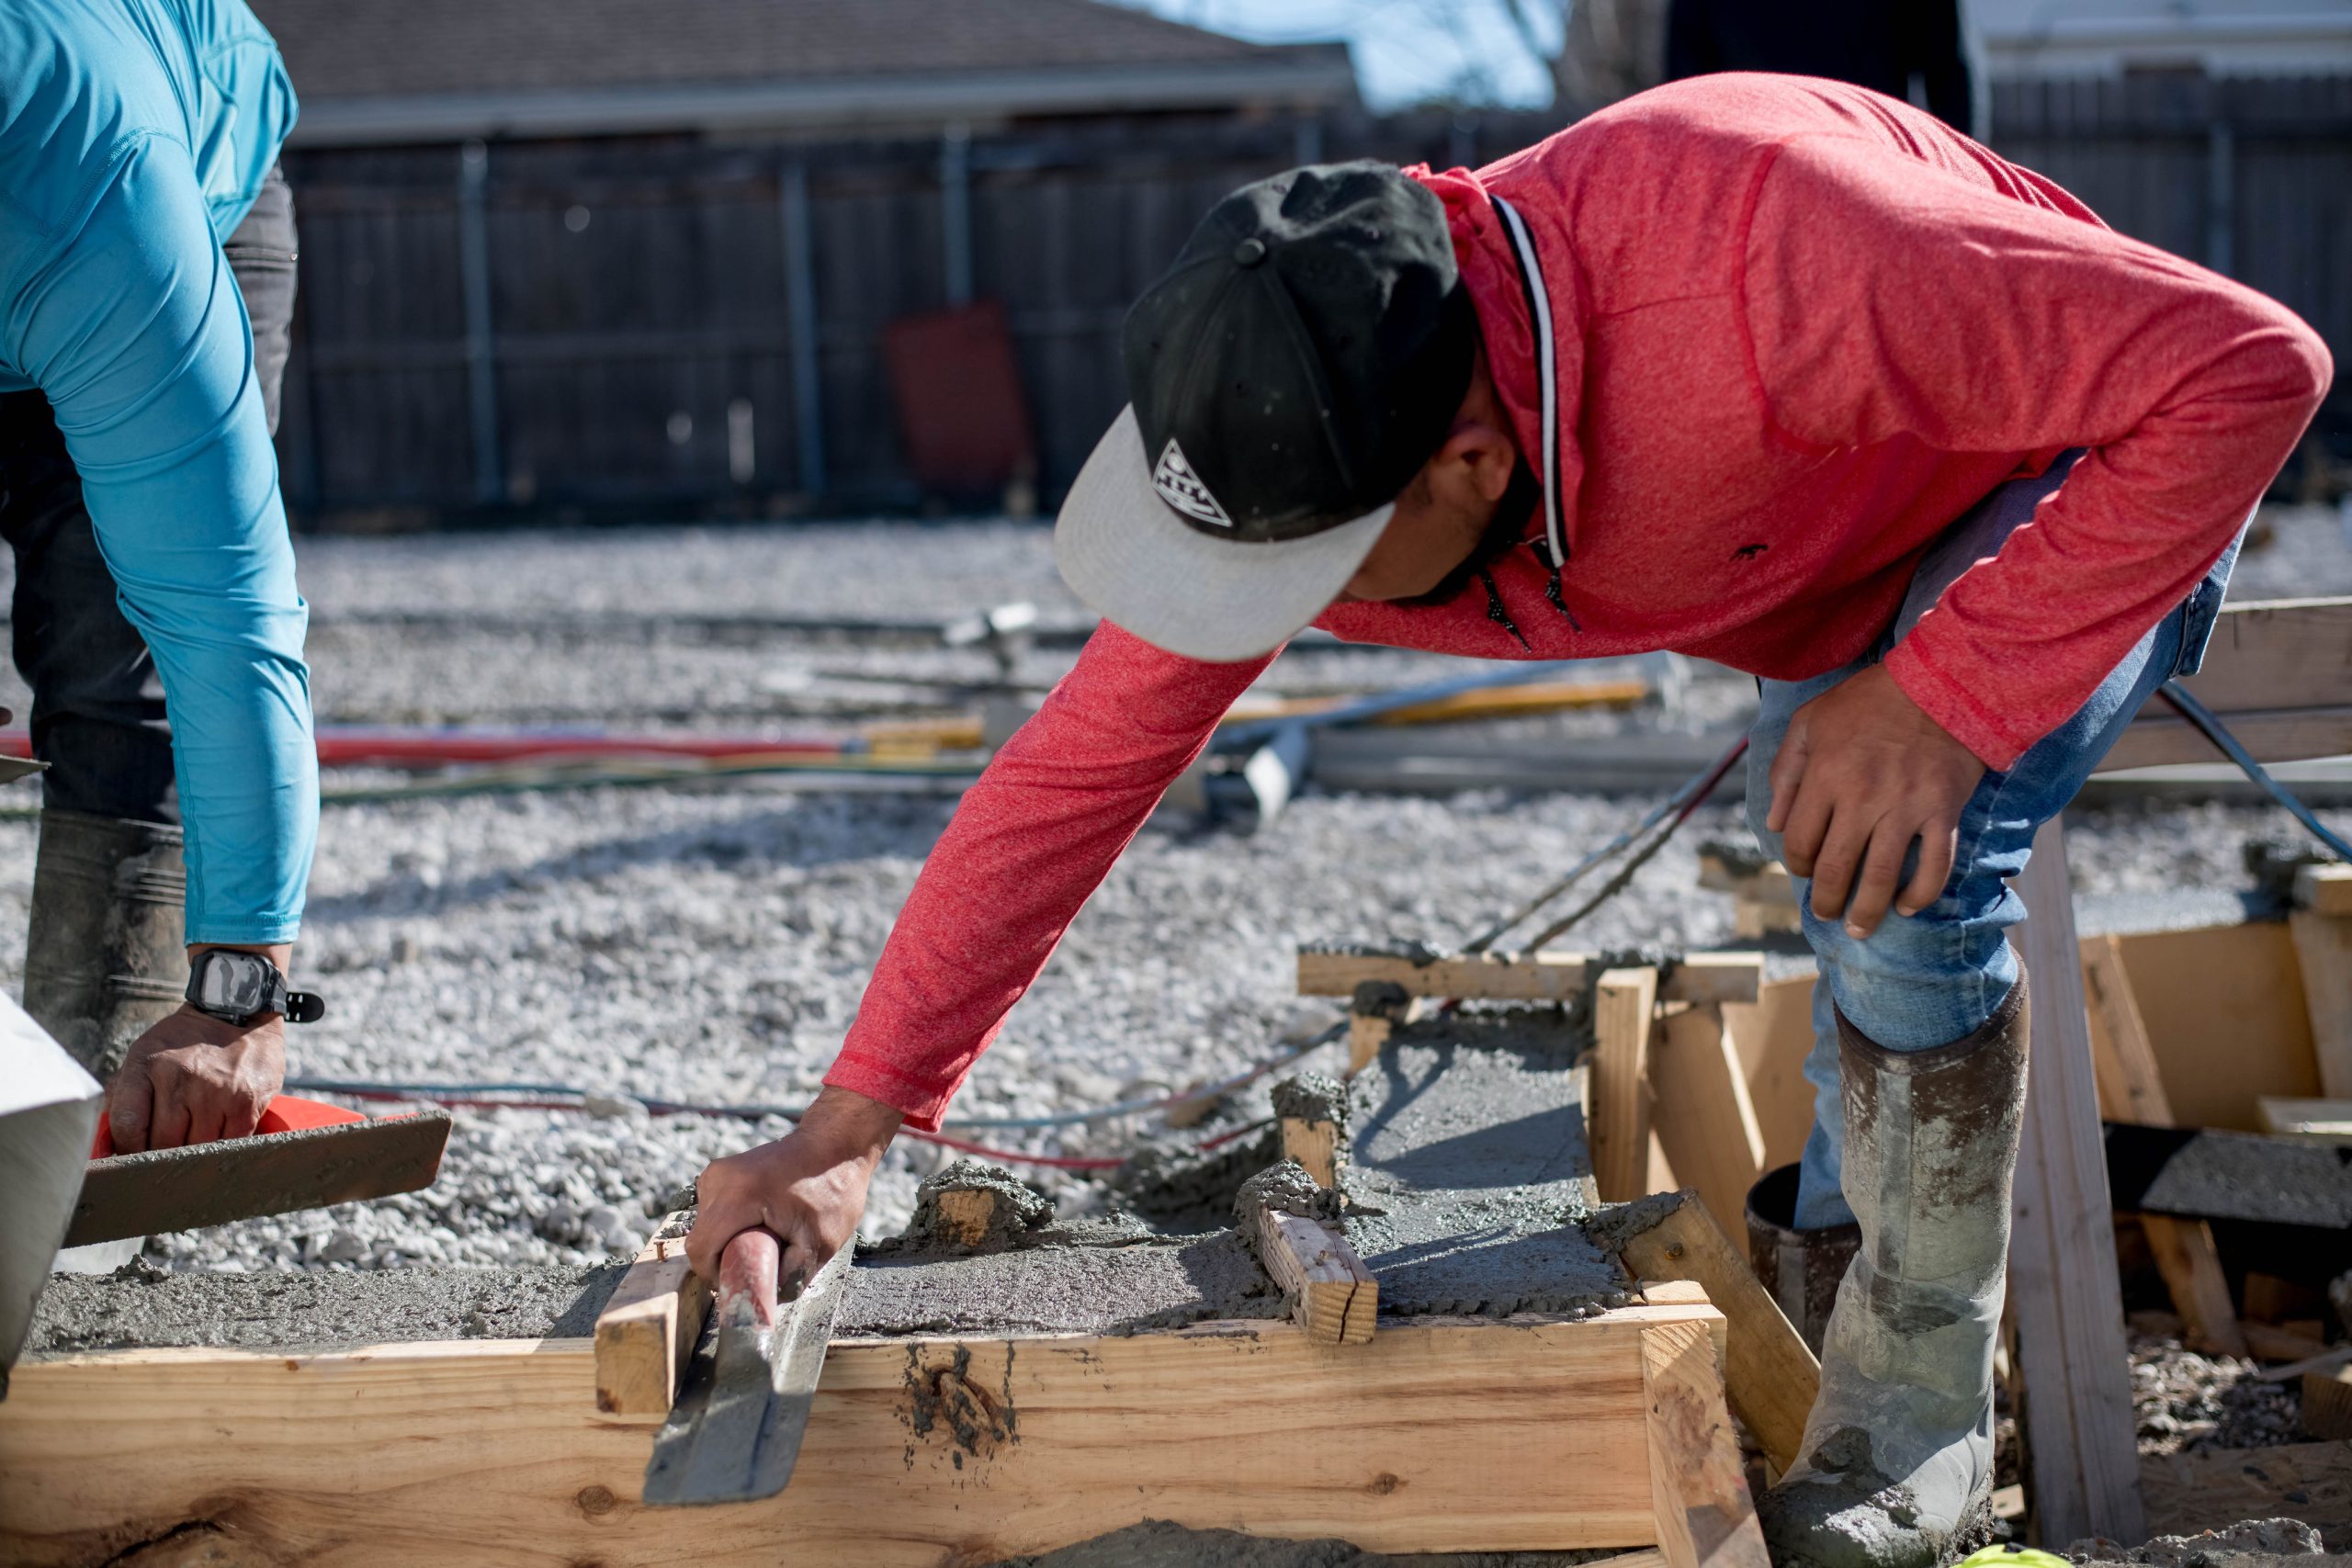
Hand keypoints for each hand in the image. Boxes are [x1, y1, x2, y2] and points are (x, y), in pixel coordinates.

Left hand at [108, 1004, 285, 1151]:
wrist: (239, 1015)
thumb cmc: (186, 1043)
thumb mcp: (146, 1055)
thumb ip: (123, 1097)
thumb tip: (106, 1145)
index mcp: (147, 1063)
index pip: (128, 1126)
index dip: (128, 1149)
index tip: (134, 1153)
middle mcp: (181, 1076)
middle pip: (163, 1143)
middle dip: (164, 1152)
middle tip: (169, 1144)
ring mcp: (216, 1091)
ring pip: (197, 1148)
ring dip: (195, 1149)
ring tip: (197, 1134)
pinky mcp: (246, 1103)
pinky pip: (229, 1143)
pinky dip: (224, 1145)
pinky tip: (221, 1130)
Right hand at [685, 1085, 903, 1287]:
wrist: (835, 1144)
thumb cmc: (832, 1189)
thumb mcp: (821, 1243)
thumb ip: (791, 1277)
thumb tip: (765, 1301)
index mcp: (737, 1196)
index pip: (700, 1250)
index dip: (714, 1277)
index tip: (739, 1283)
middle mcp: (718, 1180)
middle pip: (702, 1239)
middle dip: (726, 1259)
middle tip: (760, 1263)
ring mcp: (717, 1173)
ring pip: (706, 1226)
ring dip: (728, 1241)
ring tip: (764, 1238)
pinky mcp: (720, 1173)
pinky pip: (714, 1212)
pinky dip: (732, 1225)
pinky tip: (760, 1223)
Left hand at [1765, 663, 1986, 939]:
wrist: (1941, 683)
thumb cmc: (1869, 701)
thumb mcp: (1810, 722)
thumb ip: (1786, 771)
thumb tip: (1775, 824)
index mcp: (1824, 777)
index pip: (1799, 841)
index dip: (1796, 863)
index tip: (1803, 869)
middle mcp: (1861, 799)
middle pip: (1835, 869)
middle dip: (1826, 900)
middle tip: (1826, 913)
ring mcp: (1905, 809)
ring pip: (1880, 877)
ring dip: (1866, 912)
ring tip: (1859, 930)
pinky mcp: (1943, 813)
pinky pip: (1934, 866)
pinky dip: (1921, 894)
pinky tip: (1908, 907)